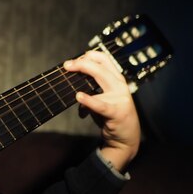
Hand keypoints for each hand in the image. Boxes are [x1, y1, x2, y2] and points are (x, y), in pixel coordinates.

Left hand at [63, 50, 140, 170]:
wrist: (125, 137)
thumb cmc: (110, 115)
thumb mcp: (103, 97)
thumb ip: (92, 87)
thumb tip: (71, 77)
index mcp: (116, 80)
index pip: (105, 60)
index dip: (89, 56)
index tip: (74, 60)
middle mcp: (120, 86)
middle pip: (101, 67)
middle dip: (82, 63)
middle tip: (67, 65)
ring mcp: (120, 98)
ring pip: (102, 78)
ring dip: (83, 73)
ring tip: (69, 72)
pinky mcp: (116, 112)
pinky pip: (100, 105)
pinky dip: (89, 100)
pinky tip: (79, 97)